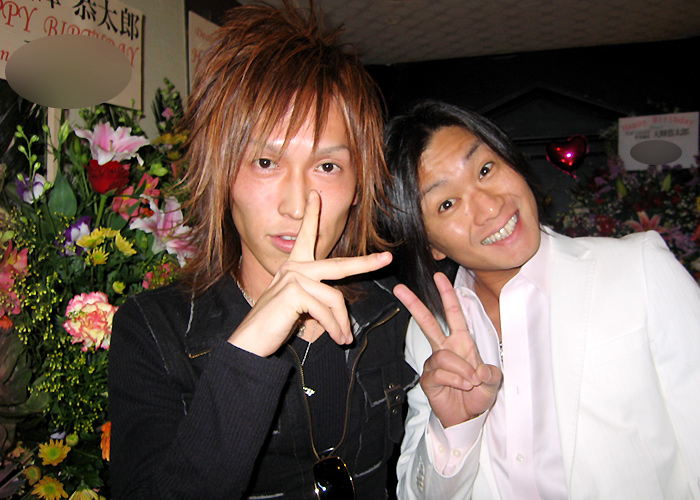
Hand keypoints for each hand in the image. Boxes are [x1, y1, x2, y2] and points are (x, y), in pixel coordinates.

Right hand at [229, 191, 391, 356]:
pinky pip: (325, 311)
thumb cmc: (273, 325)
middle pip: (338, 265)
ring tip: (343, 339)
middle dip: (365, 262)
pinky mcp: (294, 293)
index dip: (312, 215)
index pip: (306, 236)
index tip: (316, 196)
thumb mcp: (298, 306)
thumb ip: (316, 297)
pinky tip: (336, 338)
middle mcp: (293, 267)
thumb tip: (340, 306)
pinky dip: (334, 328)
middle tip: (387, 259)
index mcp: (293, 266)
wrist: (250, 341)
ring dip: (342, 323)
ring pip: (334, 298)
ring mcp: (293, 278)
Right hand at [394, 272, 501, 427]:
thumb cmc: (478, 395)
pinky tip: (460, 388)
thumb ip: (491, 375)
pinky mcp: (428, 378)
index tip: (438, 277)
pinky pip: (439, 373)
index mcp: (462, 342)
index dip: (447, 295)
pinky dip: (455, 381)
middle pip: (427, 322)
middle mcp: (446, 348)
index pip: (453, 314)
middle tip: (400, 289)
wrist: (467, 418)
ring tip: (470, 383)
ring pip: (443, 356)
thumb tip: (479, 370)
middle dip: (415, 305)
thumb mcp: (493, 384)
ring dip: (461, 370)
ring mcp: (435, 363)